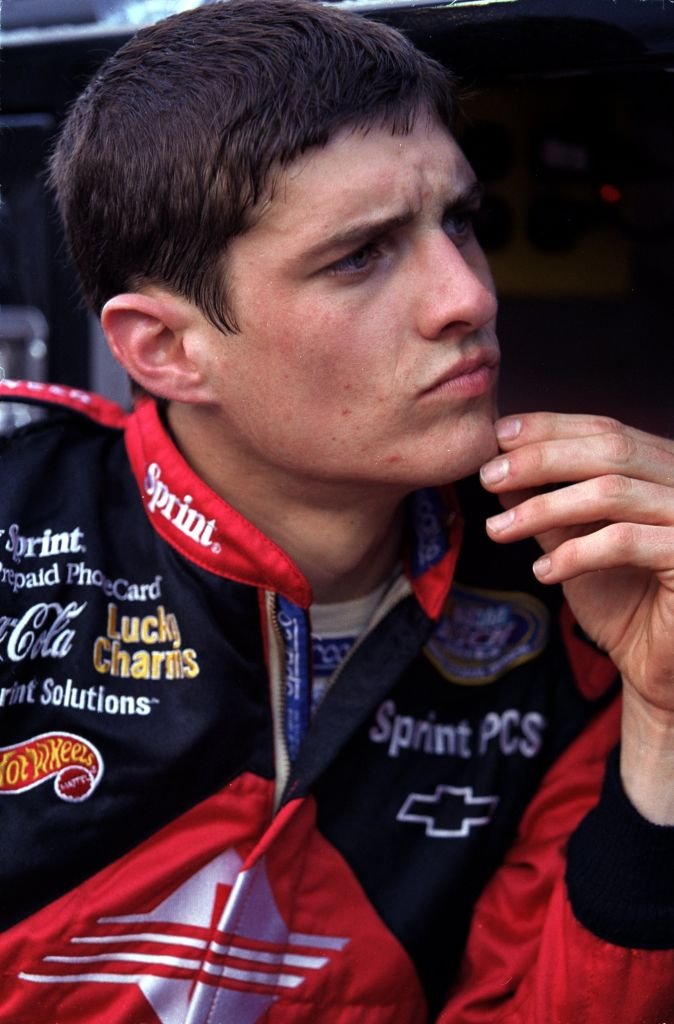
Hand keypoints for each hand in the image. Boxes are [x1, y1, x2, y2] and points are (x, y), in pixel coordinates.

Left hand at [479, 412, 673, 822]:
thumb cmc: (622, 600)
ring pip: (612, 492)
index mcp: (663, 468)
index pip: (606, 430)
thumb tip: (500, 467)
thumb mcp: (574, 541)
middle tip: (488, 476)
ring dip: (545, 507)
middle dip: (541, 458)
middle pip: (610, 450)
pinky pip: (625, 542)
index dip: (551, 427)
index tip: (499, 434)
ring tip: (498, 529)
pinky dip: (575, 553)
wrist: (659, 666)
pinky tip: (543, 572)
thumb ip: (546, 504)